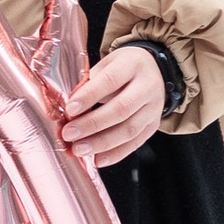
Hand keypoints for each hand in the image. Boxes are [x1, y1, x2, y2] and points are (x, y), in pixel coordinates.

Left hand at [57, 41, 169, 168]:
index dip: (89, 95)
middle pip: (121, 109)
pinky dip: (115, 154)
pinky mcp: (153, 125)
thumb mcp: (106, 64)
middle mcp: (147, 86)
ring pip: (129, 130)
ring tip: (79, 150)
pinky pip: (136, 143)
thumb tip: (68, 110)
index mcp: (132, 65)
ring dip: (101, 143)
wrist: (154, 71)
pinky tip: (98, 160)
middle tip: (69, 134)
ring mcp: (153, 108)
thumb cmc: (122, 68)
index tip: (70, 109)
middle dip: (92, 124)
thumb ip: (89, 83)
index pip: (110, 80)